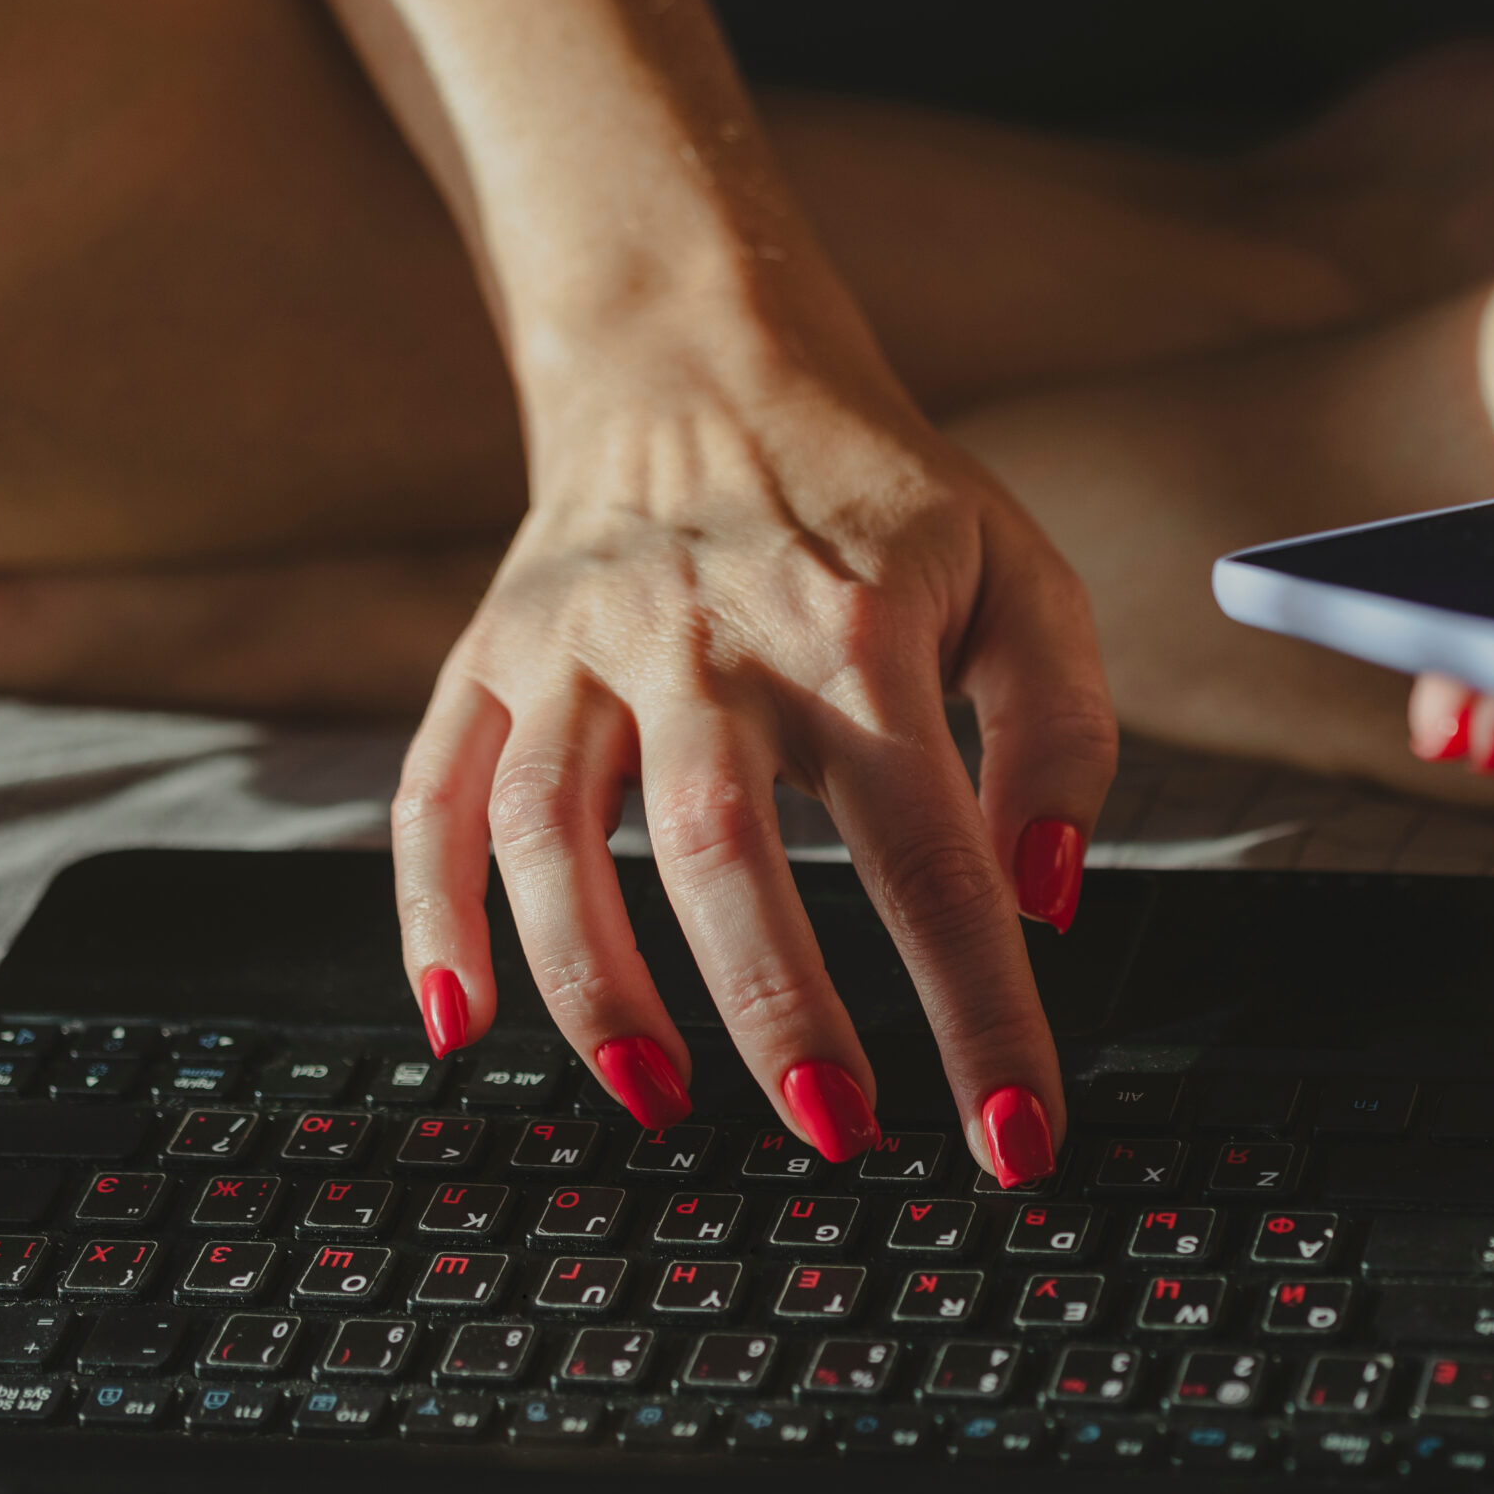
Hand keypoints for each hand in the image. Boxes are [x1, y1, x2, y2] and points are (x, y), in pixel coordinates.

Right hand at [391, 321, 1115, 1185]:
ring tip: (659, 1102)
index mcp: (853, 633)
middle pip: (724, 853)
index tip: (1015, 1134)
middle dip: (781, 1015)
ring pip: (553, 836)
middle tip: (840, 1134)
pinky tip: (460, 1025)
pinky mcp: (491, 659)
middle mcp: (702, 641)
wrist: (699, 358)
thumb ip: (1062, 735)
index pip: (932, 857)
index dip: (977, 1010)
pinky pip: (435, 797)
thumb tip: (1044, 896)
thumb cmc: (878, 499)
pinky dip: (431, 918)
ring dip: (596, 988)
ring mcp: (577, 650)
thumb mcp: (1021, 579)